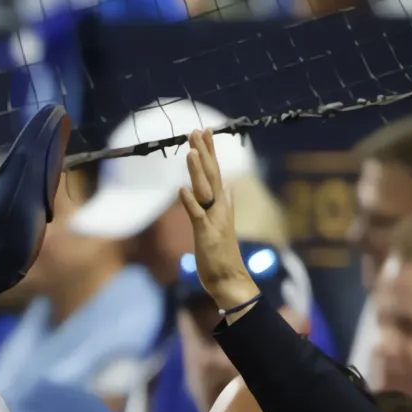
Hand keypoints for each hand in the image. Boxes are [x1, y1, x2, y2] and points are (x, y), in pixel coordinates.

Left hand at [175, 128, 259, 312]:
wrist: (230, 281)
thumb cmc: (222, 255)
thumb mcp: (221, 225)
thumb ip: (223, 205)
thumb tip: (227, 187)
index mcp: (221, 205)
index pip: (215, 172)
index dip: (210, 152)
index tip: (204, 132)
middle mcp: (220, 209)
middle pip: (212, 175)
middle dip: (205, 152)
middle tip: (198, 130)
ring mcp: (214, 221)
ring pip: (205, 190)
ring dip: (198, 170)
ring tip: (191, 150)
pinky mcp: (206, 235)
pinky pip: (196, 215)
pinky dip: (189, 202)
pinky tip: (181, 189)